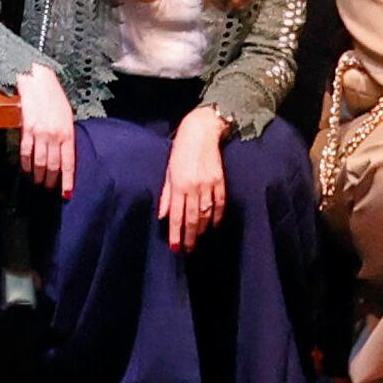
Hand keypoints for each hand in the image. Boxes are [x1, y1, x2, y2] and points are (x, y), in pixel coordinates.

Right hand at [15, 69, 76, 195]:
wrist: (38, 81)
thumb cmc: (55, 98)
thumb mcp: (67, 116)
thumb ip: (66, 135)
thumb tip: (65, 154)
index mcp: (67, 133)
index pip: (68, 163)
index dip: (67, 180)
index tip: (66, 194)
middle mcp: (55, 135)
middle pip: (53, 165)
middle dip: (52, 181)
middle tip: (50, 188)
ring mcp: (40, 133)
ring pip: (39, 162)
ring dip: (39, 175)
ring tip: (39, 182)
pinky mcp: (26, 129)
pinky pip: (26, 152)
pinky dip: (26, 164)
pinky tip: (27, 170)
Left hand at [159, 104, 229, 245]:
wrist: (202, 132)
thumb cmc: (181, 150)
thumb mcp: (168, 170)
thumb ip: (166, 194)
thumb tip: (162, 215)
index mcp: (178, 184)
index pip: (176, 215)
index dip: (175, 234)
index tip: (175, 248)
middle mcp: (193, 187)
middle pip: (192, 219)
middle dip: (190, 237)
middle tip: (188, 250)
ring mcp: (208, 185)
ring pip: (206, 214)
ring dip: (202, 229)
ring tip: (199, 239)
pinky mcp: (220, 181)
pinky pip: (220, 204)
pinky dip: (217, 217)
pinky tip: (213, 225)